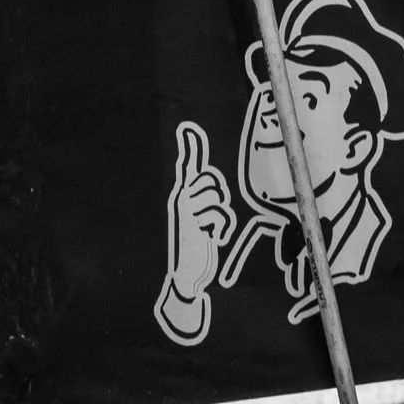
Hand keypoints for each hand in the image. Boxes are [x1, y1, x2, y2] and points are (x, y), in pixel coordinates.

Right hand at [157, 122, 233, 343]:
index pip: (188, 167)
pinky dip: (222, 228)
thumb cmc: (199, 243)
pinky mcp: (192, 223)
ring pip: (216, 197)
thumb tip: (213, 183)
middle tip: (212, 218)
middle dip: (218, 196)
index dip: (190, 147)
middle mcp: (181, 198)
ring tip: (211, 229)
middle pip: (210, 179)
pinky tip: (213, 239)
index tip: (188, 129)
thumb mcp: (203, 218)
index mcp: (184, 195)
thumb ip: (207, 199)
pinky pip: (220, 214)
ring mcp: (185, 210)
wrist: (188, 273)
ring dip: (221, 215)